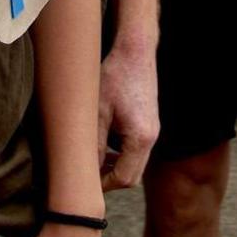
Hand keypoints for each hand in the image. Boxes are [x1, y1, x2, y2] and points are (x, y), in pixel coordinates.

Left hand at [97, 42, 157, 191]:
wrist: (136, 52)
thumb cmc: (115, 77)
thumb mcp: (97, 113)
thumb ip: (93, 144)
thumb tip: (83, 169)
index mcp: (141, 138)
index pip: (123, 178)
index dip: (102, 185)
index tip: (84, 184)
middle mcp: (152, 138)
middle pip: (132, 176)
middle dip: (109, 180)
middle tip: (87, 177)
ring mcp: (153, 131)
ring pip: (135, 164)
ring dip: (115, 167)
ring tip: (93, 162)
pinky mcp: (150, 124)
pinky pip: (137, 150)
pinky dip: (121, 154)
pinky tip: (105, 145)